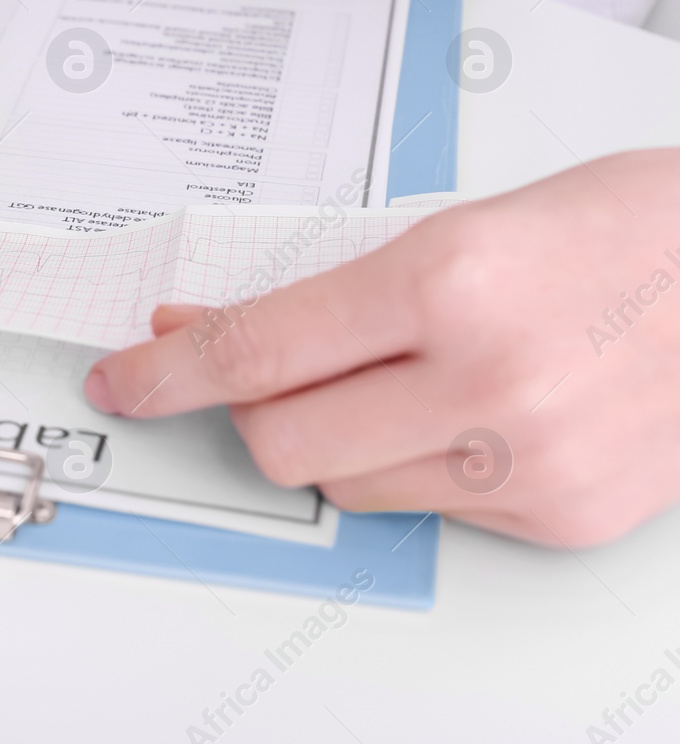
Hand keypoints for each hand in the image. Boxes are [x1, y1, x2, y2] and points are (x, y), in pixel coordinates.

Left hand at [84, 149, 679, 546]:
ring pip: (348, 486)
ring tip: (406, 380)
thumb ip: (336, 291)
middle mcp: (486, 383)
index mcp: (448, 282)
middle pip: (284, 443)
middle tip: (272, 373)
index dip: (169, 375)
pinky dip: (420, 467)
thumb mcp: (462, 225)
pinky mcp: (562, 518)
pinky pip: (429, 509)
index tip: (124, 380)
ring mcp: (530, 464)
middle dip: (254, 411)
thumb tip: (215, 332)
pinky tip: (474, 416)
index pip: (259, 351)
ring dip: (340, 439)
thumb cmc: (619, 229)